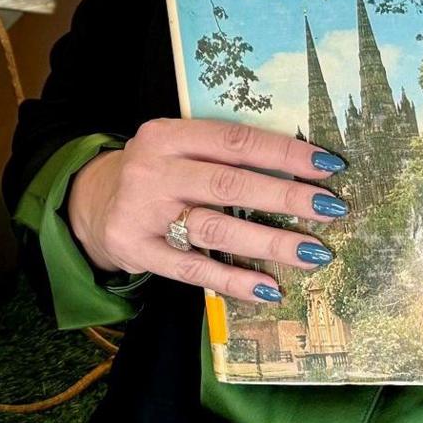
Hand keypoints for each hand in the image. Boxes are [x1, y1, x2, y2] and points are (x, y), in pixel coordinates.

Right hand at [63, 117, 347, 305]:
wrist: (92, 204)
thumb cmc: (156, 174)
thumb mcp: (177, 149)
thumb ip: (221, 154)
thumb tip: (302, 170)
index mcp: (166, 135)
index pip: (234, 141)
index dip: (283, 153)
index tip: (328, 165)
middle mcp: (152, 169)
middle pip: (229, 184)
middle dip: (286, 198)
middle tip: (330, 209)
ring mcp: (142, 211)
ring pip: (216, 229)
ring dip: (270, 243)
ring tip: (313, 254)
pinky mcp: (137, 249)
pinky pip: (193, 269)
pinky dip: (234, 280)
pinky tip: (269, 288)